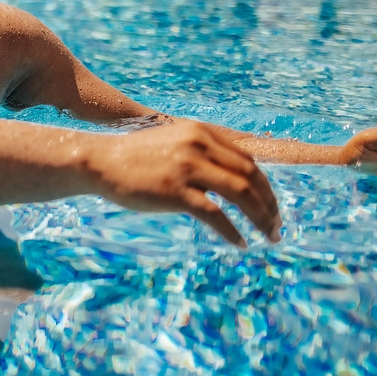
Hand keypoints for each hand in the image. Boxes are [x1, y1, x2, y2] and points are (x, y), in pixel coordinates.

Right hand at [93, 121, 281, 246]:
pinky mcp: (175, 191)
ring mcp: (187, 168)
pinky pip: (215, 215)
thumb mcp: (173, 143)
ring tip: (269, 236)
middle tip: (277, 225)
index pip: (248, 160)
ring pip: (241, 193)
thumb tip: (231, 176)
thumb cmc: (134, 158)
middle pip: (251, 176)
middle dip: (269, 204)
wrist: (99, 161)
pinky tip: (241, 243)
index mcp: (201, 132)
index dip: (266, 185)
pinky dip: (233, 231)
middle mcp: (199, 145)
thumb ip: (201, 152)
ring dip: (261, 218)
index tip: (271, 206)